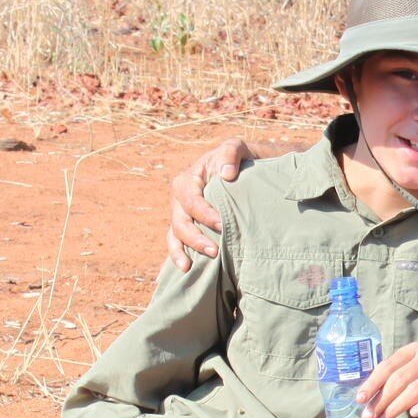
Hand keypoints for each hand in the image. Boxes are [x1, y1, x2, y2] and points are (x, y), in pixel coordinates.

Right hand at [166, 138, 256, 270]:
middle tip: (215, 251)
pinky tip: (185, 270)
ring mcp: (181, 214)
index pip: (191, 199)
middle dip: (195, 238)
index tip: (222, 225)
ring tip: (191, 266)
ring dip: (182, 251)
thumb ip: (230, 154)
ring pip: (175, 235)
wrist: (242, 168)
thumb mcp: (236, 147)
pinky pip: (177, 243)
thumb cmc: (237, 158)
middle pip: (180, 221)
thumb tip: (227, 175)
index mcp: (188, 180)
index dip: (204, 213)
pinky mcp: (189, 227)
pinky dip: (177, 256)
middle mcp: (180, 198)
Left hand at [356, 344, 417, 417]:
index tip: (360, 400)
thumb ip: (389, 384)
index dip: (372, 384)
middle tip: (369, 417)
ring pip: (415, 389)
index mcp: (414, 350)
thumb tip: (364, 401)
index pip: (388, 366)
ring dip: (396, 407)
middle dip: (382, 399)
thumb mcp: (409, 379)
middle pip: (400, 379)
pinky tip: (413, 414)